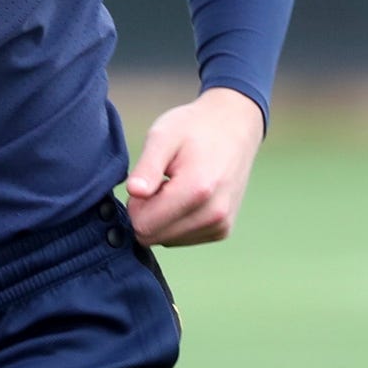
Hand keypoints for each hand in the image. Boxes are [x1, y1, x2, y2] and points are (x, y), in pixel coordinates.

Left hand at [123, 87, 264, 246]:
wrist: (234, 126)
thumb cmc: (193, 128)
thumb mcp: (163, 136)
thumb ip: (147, 167)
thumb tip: (134, 192)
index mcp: (197, 190)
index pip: (144, 225)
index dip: (135, 205)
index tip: (146, 181)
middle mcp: (213, 214)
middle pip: (153, 237)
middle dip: (147, 213)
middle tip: (159, 182)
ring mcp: (220, 225)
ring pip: (166, 240)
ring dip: (162, 218)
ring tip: (175, 186)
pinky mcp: (223, 230)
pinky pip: (182, 239)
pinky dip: (177, 222)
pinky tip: (186, 196)